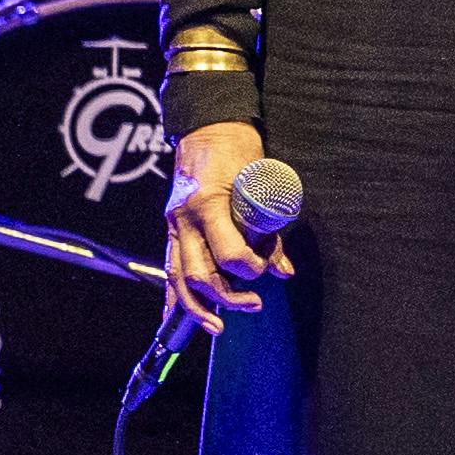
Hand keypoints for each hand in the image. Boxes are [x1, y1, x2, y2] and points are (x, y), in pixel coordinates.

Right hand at [163, 120, 291, 334]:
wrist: (207, 128)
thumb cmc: (238, 150)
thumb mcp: (260, 182)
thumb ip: (270, 228)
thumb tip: (284, 271)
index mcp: (207, 203)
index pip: (227, 251)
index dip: (250, 267)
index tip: (267, 270)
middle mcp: (184, 218)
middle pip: (199, 273)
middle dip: (225, 295)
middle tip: (253, 304)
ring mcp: (173, 225)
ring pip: (178, 277)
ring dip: (197, 307)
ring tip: (217, 327)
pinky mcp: (171, 230)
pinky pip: (170, 269)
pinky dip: (173, 297)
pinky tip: (175, 320)